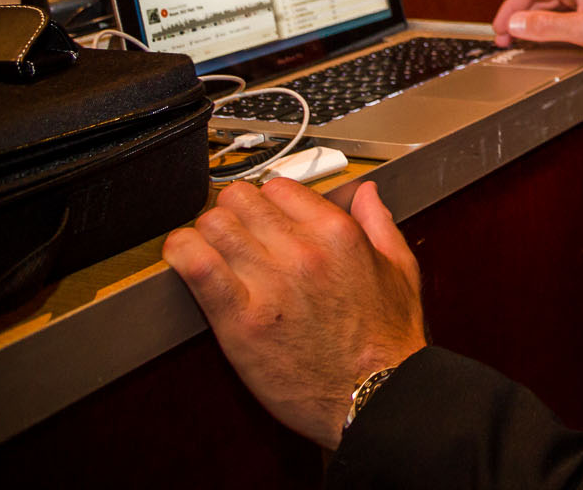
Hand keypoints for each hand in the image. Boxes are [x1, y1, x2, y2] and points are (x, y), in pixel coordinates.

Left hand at [162, 179, 426, 449]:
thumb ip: (379, 223)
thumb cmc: (387, 341)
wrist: (376, 394)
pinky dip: (182, 253)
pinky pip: (197, 265)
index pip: (279, 187)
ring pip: (214, 223)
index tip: (262, 216)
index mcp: (339, 234)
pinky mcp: (241, 320)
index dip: (266, 199)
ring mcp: (270, 283)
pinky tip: (184, 257)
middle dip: (233, 212)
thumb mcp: (400, 270)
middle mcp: (303, 251)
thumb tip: (366, 193)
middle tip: (233, 233)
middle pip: (241, 200)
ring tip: (210, 249)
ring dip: (206, 232)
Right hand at [492, 0, 582, 58]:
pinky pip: (568, 12)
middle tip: (505, 38)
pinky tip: (550, 36)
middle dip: (519, 15)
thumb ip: (547, 26)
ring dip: (535, 20)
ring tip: (522, 39)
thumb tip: (515, 22)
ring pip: (554, 4)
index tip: (497, 28)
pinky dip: (552, 23)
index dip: (508, 7)